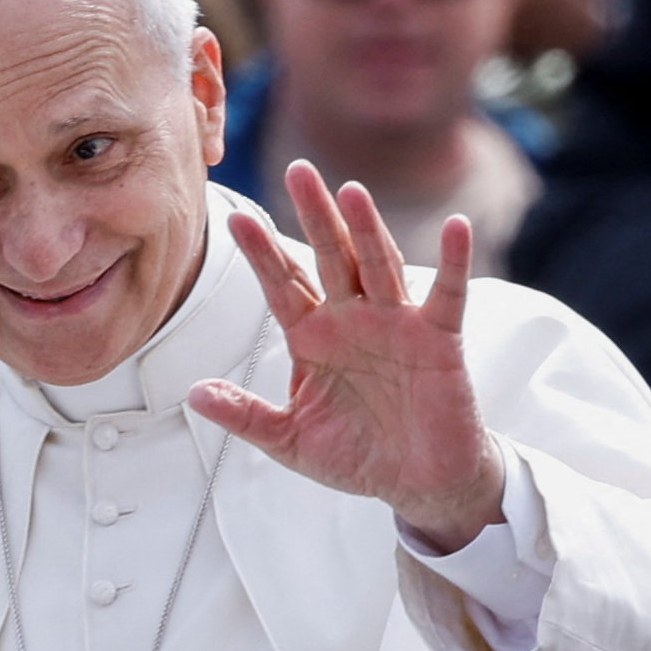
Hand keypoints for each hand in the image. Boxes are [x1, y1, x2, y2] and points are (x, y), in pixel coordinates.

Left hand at [192, 162, 504, 550]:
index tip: (235, 219)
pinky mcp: (439, 340)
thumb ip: (245, 416)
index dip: (262, 253)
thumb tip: (194, 395)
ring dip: (367, 228)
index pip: (283, 285)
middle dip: (313, 215)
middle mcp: (352, 319)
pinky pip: (447, 295)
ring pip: (379, 265)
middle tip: (296, 169)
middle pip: (330, 257)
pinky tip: (456, 227)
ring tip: (351, 190)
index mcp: (312, 337)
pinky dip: (453, 262)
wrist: (416, 481)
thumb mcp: (289, 440)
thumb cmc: (356, 454)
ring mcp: (396, 324)